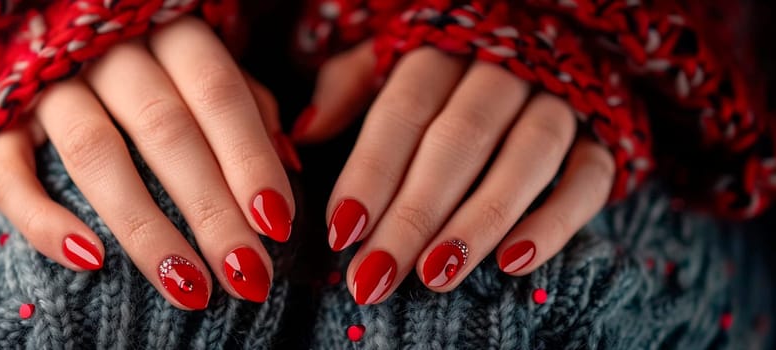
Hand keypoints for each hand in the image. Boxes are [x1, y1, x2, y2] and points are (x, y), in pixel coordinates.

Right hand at [0, 17, 298, 309]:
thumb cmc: (159, 74)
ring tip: (189, 288)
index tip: (279, 225)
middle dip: (211, 209)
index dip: (249, 158)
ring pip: (94, 154)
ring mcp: (47, 86)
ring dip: (145, 227)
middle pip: (164, 129)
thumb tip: (290, 165)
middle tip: (247, 275)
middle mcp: (108, 53)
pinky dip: (45, 220)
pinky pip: (10, 174)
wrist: (58, 52)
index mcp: (168, 34)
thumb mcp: (208, 74)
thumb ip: (247, 109)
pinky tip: (90, 261)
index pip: (217, 92)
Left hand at [293, 42, 614, 303]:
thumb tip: (302, 134)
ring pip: (526, 156)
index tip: (341, 231)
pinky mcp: (604, 138)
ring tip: (435, 275)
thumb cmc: (448, 71)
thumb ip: (350, 88)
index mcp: (444, 50)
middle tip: (374, 274)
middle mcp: (505, 69)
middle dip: (413, 214)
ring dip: (479, 220)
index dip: (371, 171)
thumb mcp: (389, 60)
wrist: (548, 46)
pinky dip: (556, 221)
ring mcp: (561, 101)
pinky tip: (515, 263)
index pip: (403, 110)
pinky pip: (588, 178)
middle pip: (459, 140)